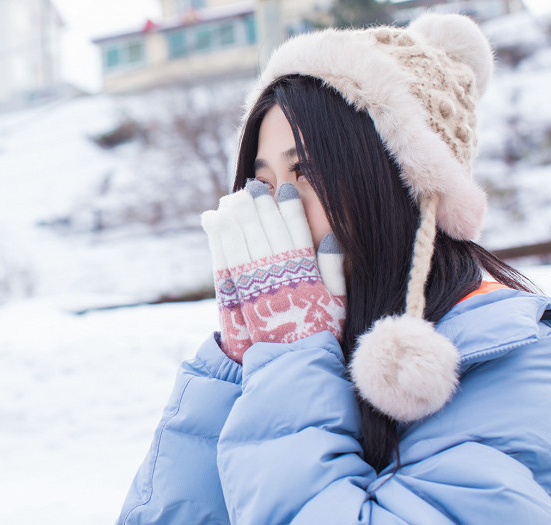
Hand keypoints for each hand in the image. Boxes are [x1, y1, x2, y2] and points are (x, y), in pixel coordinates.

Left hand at [201, 180, 345, 362]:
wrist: (294, 363)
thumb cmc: (320, 331)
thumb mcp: (337, 301)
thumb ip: (334, 269)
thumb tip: (331, 237)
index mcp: (307, 272)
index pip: (297, 232)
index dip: (290, 209)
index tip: (285, 190)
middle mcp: (281, 274)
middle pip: (267, 230)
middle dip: (259, 205)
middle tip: (252, 187)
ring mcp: (257, 282)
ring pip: (244, 239)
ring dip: (236, 215)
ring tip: (231, 197)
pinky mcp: (237, 293)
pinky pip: (225, 257)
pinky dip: (218, 236)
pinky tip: (213, 218)